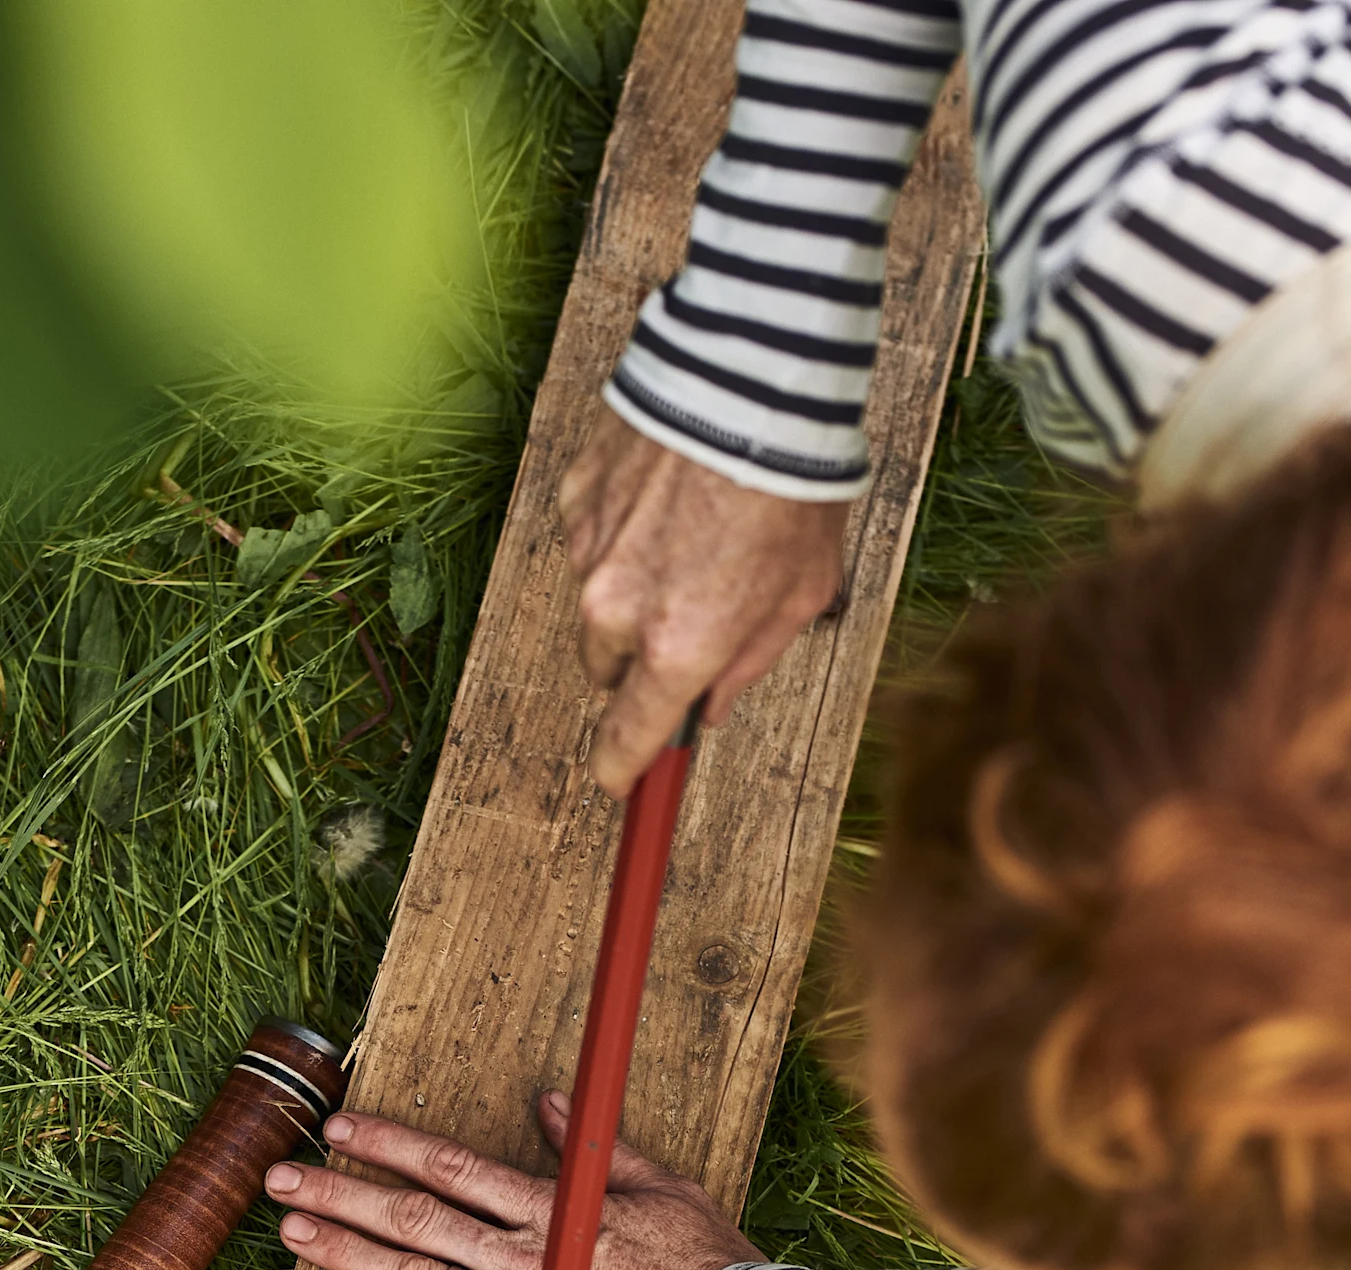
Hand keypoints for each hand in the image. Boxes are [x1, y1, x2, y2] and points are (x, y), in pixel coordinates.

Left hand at [265, 1094, 764, 1269]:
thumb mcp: (664, 1189)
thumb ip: (594, 1145)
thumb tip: (548, 1101)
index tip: (340, 1128)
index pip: (453, 1167)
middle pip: (415, 1218)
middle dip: (343, 1193)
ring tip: (292, 1235)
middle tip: (283, 1179)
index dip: (391, 1144)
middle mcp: (525, 1259)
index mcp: (555, 1210)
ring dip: (346, 1254)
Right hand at [558, 408, 849, 796]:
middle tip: (688, 618)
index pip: (626, 740)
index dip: (624, 769)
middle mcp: (618, 608)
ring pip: (595, 601)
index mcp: (677, 646)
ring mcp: (590, 550)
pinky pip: (590, 537)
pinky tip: (667, 495)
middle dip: (638, 660)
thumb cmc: (793, 486)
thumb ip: (750, 663)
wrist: (756, 378)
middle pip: (605, 670)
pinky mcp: (578, 495)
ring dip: (631, 588)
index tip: (623, 780)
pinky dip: (621, 530)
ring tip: (690, 535)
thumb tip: (710, 705)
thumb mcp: (802, 594)